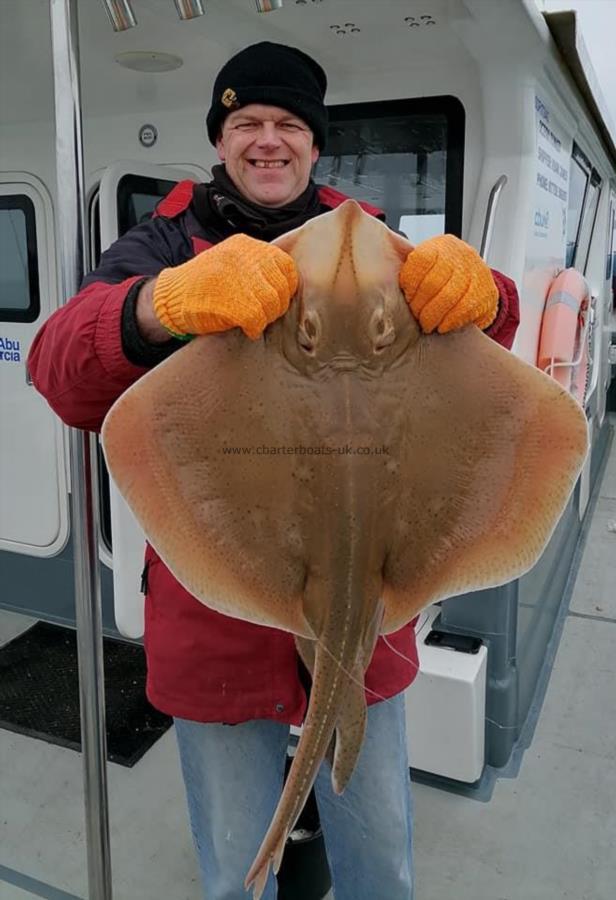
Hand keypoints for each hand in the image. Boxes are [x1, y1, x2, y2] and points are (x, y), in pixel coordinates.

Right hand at [153, 234, 297, 339]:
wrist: (169, 297)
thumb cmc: (202, 285)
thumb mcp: (231, 263)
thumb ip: (257, 266)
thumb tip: (287, 282)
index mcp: (246, 246)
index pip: (285, 265)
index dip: (286, 286)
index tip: (278, 298)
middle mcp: (243, 257)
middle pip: (280, 286)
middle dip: (277, 305)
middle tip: (265, 314)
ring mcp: (235, 277)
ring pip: (271, 302)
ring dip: (267, 317)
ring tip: (255, 321)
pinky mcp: (229, 300)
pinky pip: (257, 318)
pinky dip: (255, 328)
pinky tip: (247, 329)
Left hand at [399, 234, 497, 333]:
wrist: (475, 286)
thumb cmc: (443, 280)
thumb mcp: (424, 269)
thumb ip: (406, 269)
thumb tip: (376, 268)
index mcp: (438, 246)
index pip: (421, 261)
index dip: (411, 284)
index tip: (406, 299)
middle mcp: (458, 254)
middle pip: (434, 282)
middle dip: (421, 305)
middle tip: (415, 317)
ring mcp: (474, 270)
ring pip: (450, 296)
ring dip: (435, 316)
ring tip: (428, 324)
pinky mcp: (485, 289)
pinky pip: (466, 307)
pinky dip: (452, 320)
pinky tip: (444, 326)